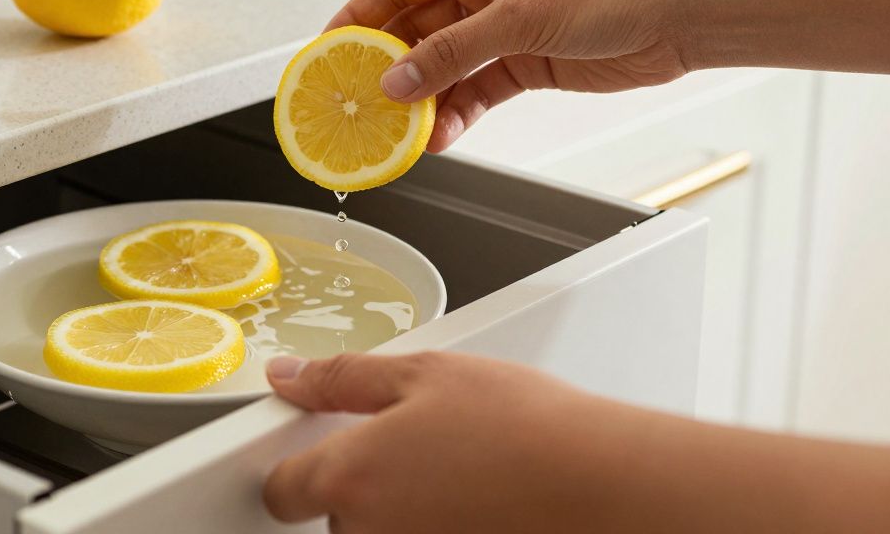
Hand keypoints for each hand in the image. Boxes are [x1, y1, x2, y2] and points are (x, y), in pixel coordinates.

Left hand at [261, 352, 889, 532]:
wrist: (607, 485)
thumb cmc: (527, 428)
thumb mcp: (427, 372)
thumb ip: (341, 377)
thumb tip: (290, 377)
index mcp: (349, 477)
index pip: (282, 489)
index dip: (300, 465)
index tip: (323, 450)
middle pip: (337, 517)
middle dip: (368, 486)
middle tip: (425, 452)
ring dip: (406, 514)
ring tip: (465, 477)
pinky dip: (441, 527)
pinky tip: (482, 506)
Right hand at [329, 0, 698, 151]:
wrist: (679, 16)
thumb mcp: (519, 18)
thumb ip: (452, 52)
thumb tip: (396, 80)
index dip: (357, 17)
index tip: (328, 51)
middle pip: (413, 31)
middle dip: (386, 70)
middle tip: (358, 105)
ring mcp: (501, 29)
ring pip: (441, 68)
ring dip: (420, 101)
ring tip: (398, 133)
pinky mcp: (523, 63)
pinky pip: (473, 91)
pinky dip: (455, 114)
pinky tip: (440, 136)